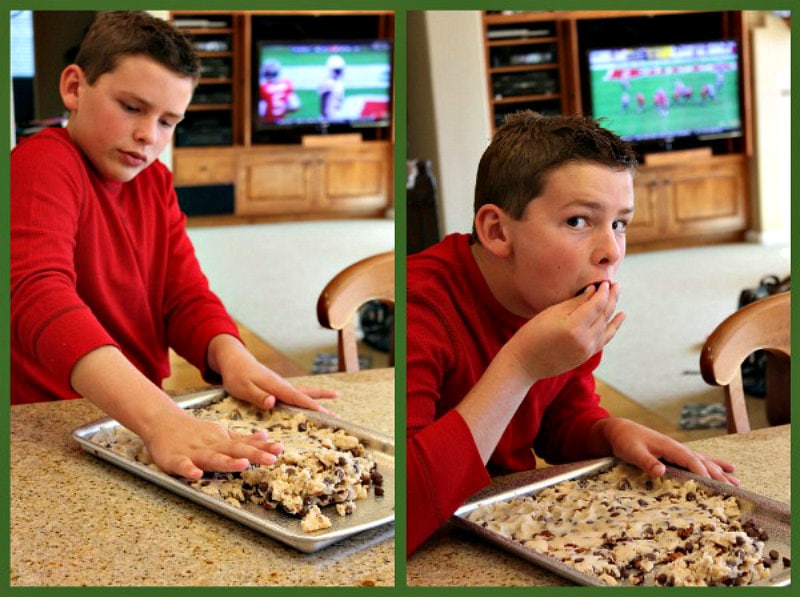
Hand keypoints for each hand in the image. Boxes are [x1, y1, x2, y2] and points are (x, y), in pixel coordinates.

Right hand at [143, 410, 282, 479]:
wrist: (163, 423)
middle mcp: (211, 446)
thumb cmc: (195, 432)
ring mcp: (193, 453)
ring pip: (212, 458)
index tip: (280, 450)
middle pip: (234, 451)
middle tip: (272, 459)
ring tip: (243, 465)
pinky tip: (196, 475)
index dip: (263, 448)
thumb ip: (242, 439)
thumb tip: (265, 436)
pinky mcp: (175, 459)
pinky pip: (182, 466)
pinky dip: (188, 470)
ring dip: (227, 462)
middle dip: (254, 455)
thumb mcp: (221, 433)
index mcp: (223, 442)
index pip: (246, 445)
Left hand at [208, 334, 337, 413]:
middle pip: (305, 396)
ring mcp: (282, 386)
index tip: (324, 413)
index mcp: (275, 386)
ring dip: (319, 400)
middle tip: (337, 415)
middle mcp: (282, 385)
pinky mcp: (278, 388)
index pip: (296, 398)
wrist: (234, 359)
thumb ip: (258, 396)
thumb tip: (273, 403)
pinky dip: (309, 398)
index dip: (310, 406)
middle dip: (321, 405)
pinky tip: (314, 403)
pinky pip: (296, 395)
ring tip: (335, 404)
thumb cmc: (236, 374)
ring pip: (303, 394)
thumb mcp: (242, 387)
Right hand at [503, 281, 625, 382]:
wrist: (524, 363)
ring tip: (616, 295)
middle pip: (604, 315)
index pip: (596, 305)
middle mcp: (584, 340)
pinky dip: (613, 327)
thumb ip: (575, 302)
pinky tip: (620, 316)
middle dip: (611, 298)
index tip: (605, 281)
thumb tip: (594, 291)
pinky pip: (604, 339)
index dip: (602, 292)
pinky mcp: (586, 356)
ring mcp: (587, 351)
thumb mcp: (551, 313)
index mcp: (574, 327)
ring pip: (606, 327)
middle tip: (615, 284)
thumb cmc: (532, 334)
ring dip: (613, 310)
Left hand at [593, 417, 738, 484]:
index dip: (704, 474)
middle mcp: (679, 448)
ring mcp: (679, 450)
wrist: (619, 430)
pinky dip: (714, 464)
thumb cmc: (625, 441)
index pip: (692, 462)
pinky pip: (699, 460)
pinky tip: (728, 468)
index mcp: (670, 447)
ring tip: (737, 483)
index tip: (716, 488)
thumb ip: (647, 462)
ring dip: (721, 472)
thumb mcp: (633, 452)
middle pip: (704, 463)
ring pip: (705, 461)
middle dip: (719, 477)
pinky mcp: (676, 453)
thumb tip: (662, 472)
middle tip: (734, 492)